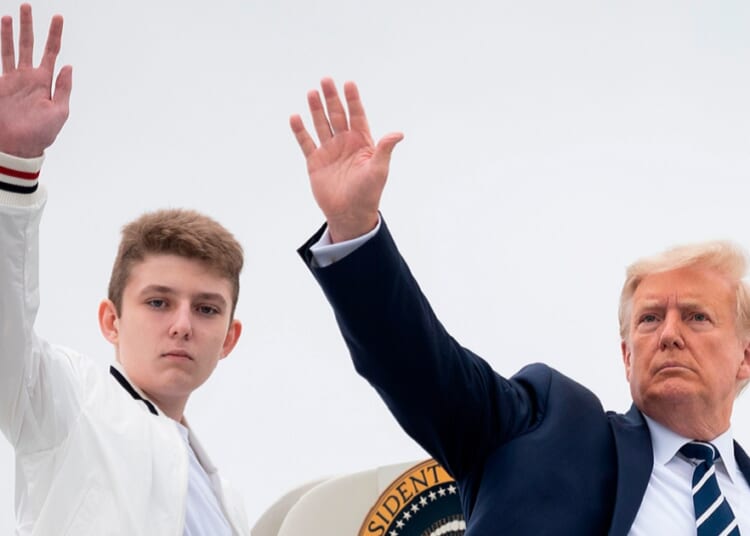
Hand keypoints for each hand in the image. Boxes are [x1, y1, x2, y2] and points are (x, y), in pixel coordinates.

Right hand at [0, 4, 71, 157]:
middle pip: (28, 45)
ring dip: (9, 33)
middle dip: (28, 26)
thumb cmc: (41, 134)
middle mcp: (28, 77)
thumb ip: (64, 88)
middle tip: (27, 6)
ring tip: (10, 16)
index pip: (51, 52)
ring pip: (10, 49)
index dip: (54, 34)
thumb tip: (68, 66)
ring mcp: (12, 80)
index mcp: (45, 81)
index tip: (57, 17)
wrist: (18, 147)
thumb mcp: (59, 112)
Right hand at [290, 78, 402, 242]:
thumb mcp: (379, 170)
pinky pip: (306, 142)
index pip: (357, 115)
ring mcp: (329, 151)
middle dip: (332, 98)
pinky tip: (295, 117)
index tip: (348, 84)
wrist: (350, 214)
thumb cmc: (368, 193)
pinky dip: (300, 131)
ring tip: (312, 92)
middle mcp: (345, 143)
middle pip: (337, 115)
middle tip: (326, 80)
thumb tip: (398, 133)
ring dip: (316, 109)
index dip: (353, 100)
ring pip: (322, 124)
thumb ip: (385, 150)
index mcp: (362, 142)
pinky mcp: (315, 161)